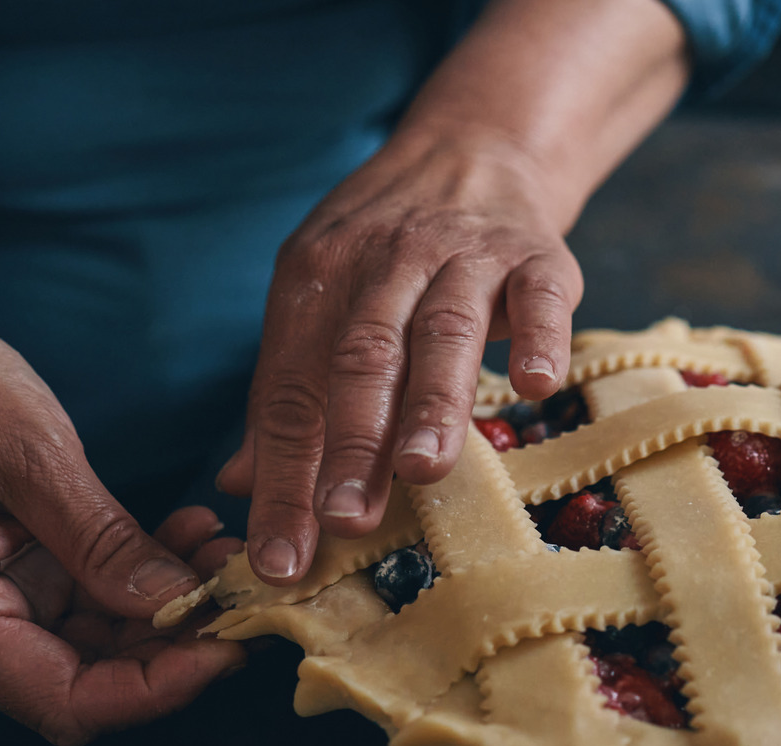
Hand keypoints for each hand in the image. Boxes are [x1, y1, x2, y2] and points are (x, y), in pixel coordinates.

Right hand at [0, 309, 245, 745]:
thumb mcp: (31, 453)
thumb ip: (102, 539)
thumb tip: (176, 603)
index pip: (67, 701)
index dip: (155, 690)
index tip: (228, 648)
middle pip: (89, 684)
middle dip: (175, 647)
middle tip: (244, 594)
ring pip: (99, 648)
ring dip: (169, 611)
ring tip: (223, 552)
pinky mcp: (11, 586)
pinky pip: (90, 605)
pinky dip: (143, 582)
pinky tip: (188, 537)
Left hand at [217, 128, 582, 582]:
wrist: (473, 150)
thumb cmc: (389, 252)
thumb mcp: (323, 299)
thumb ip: (290, 392)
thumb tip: (241, 484)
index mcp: (316, 281)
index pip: (292, 392)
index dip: (283, 479)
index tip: (278, 558)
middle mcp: (383, 262)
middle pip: (360, 360)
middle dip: (349, 444)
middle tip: (344, 520)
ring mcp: (462, 254)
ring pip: (441, 331)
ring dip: (431, 402)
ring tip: (423, 469)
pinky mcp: (534, 254)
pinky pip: (538, 297)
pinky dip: (538, 337)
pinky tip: (535, 386)